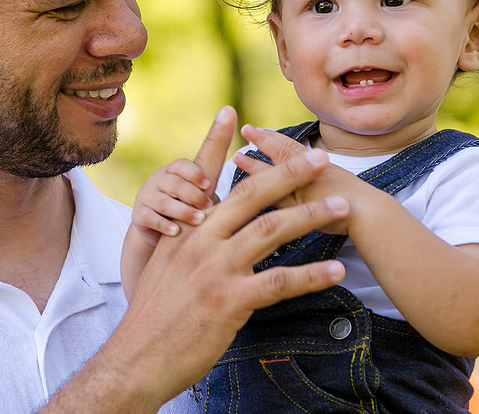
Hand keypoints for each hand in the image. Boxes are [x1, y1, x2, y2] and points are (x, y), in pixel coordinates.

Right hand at [112, 138, 349, 407]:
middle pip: (251, 196)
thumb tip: (205, 222)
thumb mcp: (164, 266)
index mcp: (185, 230)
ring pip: (271, 231)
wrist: (137, 357)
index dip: (222, 146)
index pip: (205, 177)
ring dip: (311, 216)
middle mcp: (199, 241)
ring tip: (341, 207)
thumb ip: (188, 241)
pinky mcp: (228, 301)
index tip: (243, 121)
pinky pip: (279, 281)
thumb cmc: (155, 315)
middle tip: (320, 157)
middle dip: (289, 173)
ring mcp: (214, 270)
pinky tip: (334, 271)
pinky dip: (311, 275)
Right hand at [131, 159, 219, 247]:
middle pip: (175, 183)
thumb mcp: (199, 197)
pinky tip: (176, 231)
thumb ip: (211, 191)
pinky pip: (149, 217)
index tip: (209, 184)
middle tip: (208, 207)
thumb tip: (241, 191)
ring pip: (163, 202)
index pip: (181, 165)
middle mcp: (157, 180)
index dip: (195, 174)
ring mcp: (146, 196)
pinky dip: (164, 224)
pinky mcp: (138, 215)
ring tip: (199, 220)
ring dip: (183, 211)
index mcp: (173, 171)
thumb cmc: (187, 209)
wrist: (159, 232)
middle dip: (193, 195)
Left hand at [233, 124, 368, 233]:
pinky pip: (276, 199)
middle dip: (261, 142)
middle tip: (245, 130)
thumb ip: (319, 175)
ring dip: (255, 166)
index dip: (271, 137)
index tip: (254, 128)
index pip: (290, 147)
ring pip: (274, 175)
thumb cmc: (360, 202)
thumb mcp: (338, 181)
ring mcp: (304, 190)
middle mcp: (309, 173)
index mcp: (318, 165)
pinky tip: (243, 192)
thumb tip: (309, 171)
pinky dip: (260, 194)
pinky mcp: (300, 210)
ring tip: (238, 157)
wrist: (372, 217)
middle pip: (281, 154)